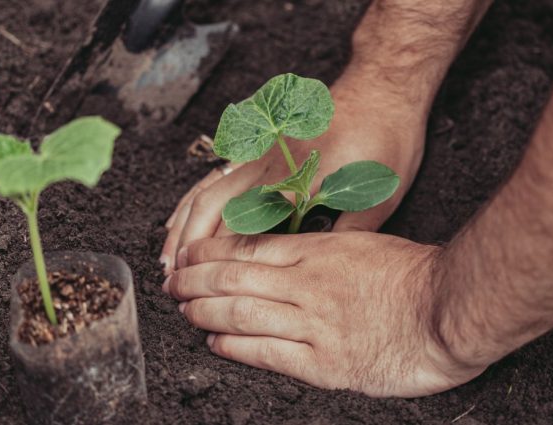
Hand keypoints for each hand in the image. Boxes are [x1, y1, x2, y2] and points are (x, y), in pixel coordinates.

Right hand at [160, 78, 427, 274]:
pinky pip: (216, 174)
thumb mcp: (377, 194)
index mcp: (297, 184)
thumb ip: (345, 233)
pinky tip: (183, 215)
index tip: (208, 291)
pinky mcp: (261, 145)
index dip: (222, 264)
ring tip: (168, 259)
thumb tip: (325, 274)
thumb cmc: (385, 139)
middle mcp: (270, 168)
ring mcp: (261, 154)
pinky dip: (194, 198)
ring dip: (184, 226)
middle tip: (176, 284)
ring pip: (207, 191)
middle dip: (189, 249)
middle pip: (213, 210)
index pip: (246, 232)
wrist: (381, 86)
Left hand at [162, 232, 488, 396]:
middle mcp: (308, 284)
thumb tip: (303, 245)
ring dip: (206, 312)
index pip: (251, 248)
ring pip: (243, 313)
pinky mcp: (325, 362)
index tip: (191, 255)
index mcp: (320, 252)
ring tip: (184, 312)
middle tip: (172, 283)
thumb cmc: (419, 274)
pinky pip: (269, 352)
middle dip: (196, 281)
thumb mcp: (369, 242)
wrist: (451, 308)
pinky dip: (236, 347)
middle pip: (236, 278)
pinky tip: (216, 343)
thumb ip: (331, 247)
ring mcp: (314, 323)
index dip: (213, 253)